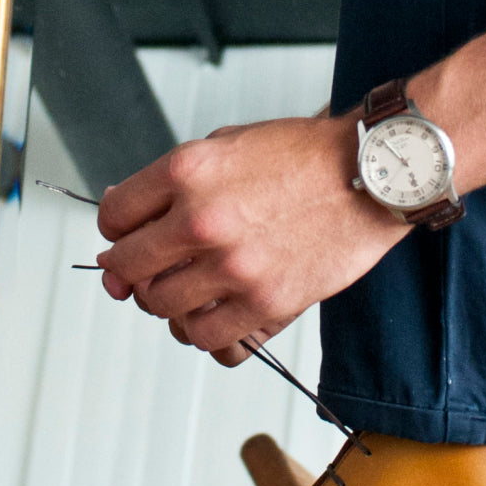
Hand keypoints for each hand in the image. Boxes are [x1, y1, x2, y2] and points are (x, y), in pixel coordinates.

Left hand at [96, 114, 408, 362]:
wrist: (371, 176)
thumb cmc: (304, 159)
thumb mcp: (226, 146)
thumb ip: (170, 184)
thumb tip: (122, 217)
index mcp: (187, 172)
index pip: (113, 218)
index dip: (118, 232)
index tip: (130, 238)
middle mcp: (203, 221)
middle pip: (130, 269)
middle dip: (132, 272)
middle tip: (151, 271)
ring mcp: (234, 268)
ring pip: (163, 309)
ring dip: (168, 303)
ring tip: (189, 291)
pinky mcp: (266, 304)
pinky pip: (208, 340)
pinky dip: (203, 333)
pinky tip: (215, 314)